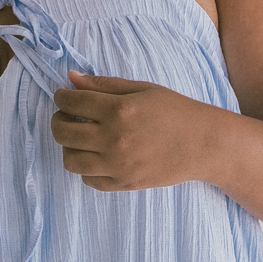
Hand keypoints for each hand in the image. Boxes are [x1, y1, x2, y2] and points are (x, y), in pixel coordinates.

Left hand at [50, 70, 219, 190]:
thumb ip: (104, 85)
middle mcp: (114, 139)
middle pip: (63, 132)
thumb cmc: (175, 111)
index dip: (61, 97)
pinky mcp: (124, 183)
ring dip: (68, 146)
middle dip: (58, 120)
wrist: (203, 144)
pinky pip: (88, 180)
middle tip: (66, 116)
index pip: (70, 102)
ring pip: (70, 160)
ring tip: (81, 137)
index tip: (64, 96)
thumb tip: (71, 78)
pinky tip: (96, 156)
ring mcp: (118, 165)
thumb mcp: (142, 89)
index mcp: (119, 110)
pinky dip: (86, 168)